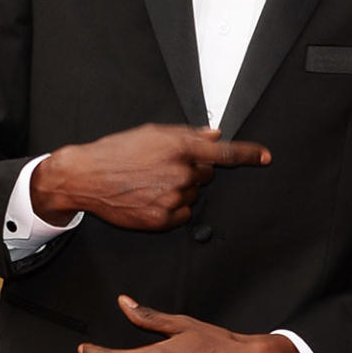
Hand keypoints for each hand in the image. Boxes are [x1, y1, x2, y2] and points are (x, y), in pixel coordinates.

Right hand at [31, 123, 269, 230]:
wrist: (86, 177)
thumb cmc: (116, 152)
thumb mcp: (151, 133)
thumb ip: (187, 135)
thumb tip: (214, 135)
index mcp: (180, 148)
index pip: (225, 152)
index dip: (249, 154)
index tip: (265, 157)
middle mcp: (181, 173)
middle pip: (207, 175)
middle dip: (193, 170)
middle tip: (164, 168)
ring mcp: (173, 198)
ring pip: (194, 195)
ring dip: (181, 189)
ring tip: (151, 182)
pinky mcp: (163, 219)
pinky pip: (183, 214)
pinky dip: (173, 208)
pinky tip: (150, 198)